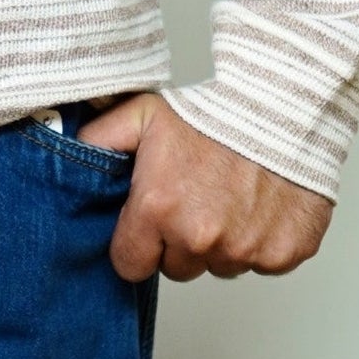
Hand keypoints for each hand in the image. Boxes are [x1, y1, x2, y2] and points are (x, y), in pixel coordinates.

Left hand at [77, 92, 332, 281]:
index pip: (131, 264)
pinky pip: (265, 260)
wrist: (281, 92)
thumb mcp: (142, 112)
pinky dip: (263, 237)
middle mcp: (201, 237)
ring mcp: (247, 248)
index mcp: (158, 210)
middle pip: (180, 266)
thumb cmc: (213, 101)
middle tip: (196, 194)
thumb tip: (72, 152)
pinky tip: (261, 199)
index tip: (151, 219)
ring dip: (223, 239)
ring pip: (223, 264)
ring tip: (231, 191)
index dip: (139, 242)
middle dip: (181, 239)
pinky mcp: (286, 250)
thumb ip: (100, 141)